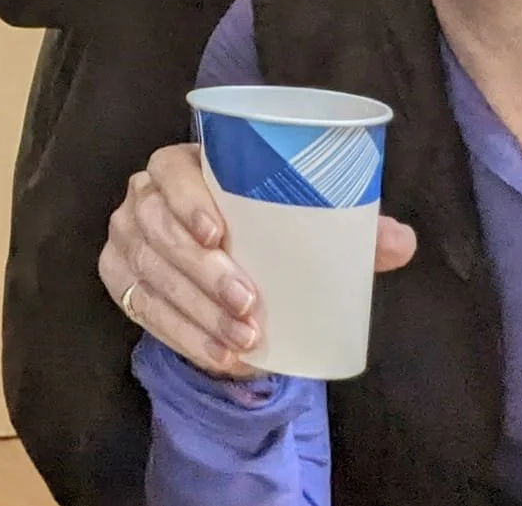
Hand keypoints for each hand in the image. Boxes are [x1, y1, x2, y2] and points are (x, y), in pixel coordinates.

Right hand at [99, 143, 416, 378]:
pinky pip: (144, 311)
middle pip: (160, 231)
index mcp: (179, 166)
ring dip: (197, 313)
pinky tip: (221, 356)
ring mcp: (125, 240)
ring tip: (244, 341)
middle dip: (202, 273)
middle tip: (249, 306)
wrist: (214, 255)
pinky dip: (184, 337)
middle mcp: (142, 198)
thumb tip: (402, 241)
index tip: (220, 234)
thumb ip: (346, 227)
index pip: (170, 171)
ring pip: (152, 275)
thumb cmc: (257, 224)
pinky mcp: (120, 280)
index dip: (187, 200)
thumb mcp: (294, 218)